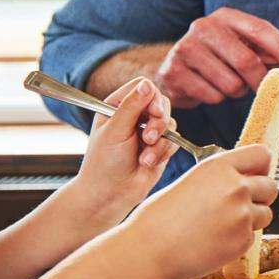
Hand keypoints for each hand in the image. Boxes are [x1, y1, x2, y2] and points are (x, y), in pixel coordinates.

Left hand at [74, 78, 176, 222]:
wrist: (111, 194)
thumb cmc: (104, 163)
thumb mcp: (115, 131)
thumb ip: (131, 107)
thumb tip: (147, 85)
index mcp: (117, 106)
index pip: (142, 87)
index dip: (151, 97)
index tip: (152, 112)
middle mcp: (134, 116)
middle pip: (161, 103)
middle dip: (159, 122)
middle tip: (149, 137)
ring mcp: (149, 131)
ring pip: (170, 123)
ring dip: (160, 141)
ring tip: (145, 156)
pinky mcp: (160, 147)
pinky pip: (174, 141)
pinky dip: (163, 152)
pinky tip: (148, 162)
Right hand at [120, 146, 278, 278]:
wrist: (149, 251)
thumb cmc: (159, 219)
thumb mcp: (190, 182)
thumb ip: (219, 178)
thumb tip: (243, 179)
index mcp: (218, 167)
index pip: (262, 154)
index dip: (261, 167)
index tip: (255, 176)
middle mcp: (235, 187)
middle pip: (271, 186)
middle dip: (260, 196)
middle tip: (239, 206)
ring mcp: (242, 215)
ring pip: (266, 213)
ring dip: (251, 219)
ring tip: (220, 225)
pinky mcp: (243, 240)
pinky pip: (253, 235)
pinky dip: (239, 239)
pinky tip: (214, 241)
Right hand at [155, 7, 278, 108]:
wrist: (174, 70)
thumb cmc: (216, 58)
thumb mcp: (241, 48)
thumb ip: (267, 53)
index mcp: (226, 17)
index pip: (260, 30)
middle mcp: (204, 27)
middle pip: (246, 61)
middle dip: (261, 81)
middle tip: (264, 89)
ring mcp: (186, 48)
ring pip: (231, 83)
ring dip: (236, 91)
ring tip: (228, 84)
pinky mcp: (175, 72)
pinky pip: (212, 95)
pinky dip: (217, 98)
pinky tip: (209, 89)